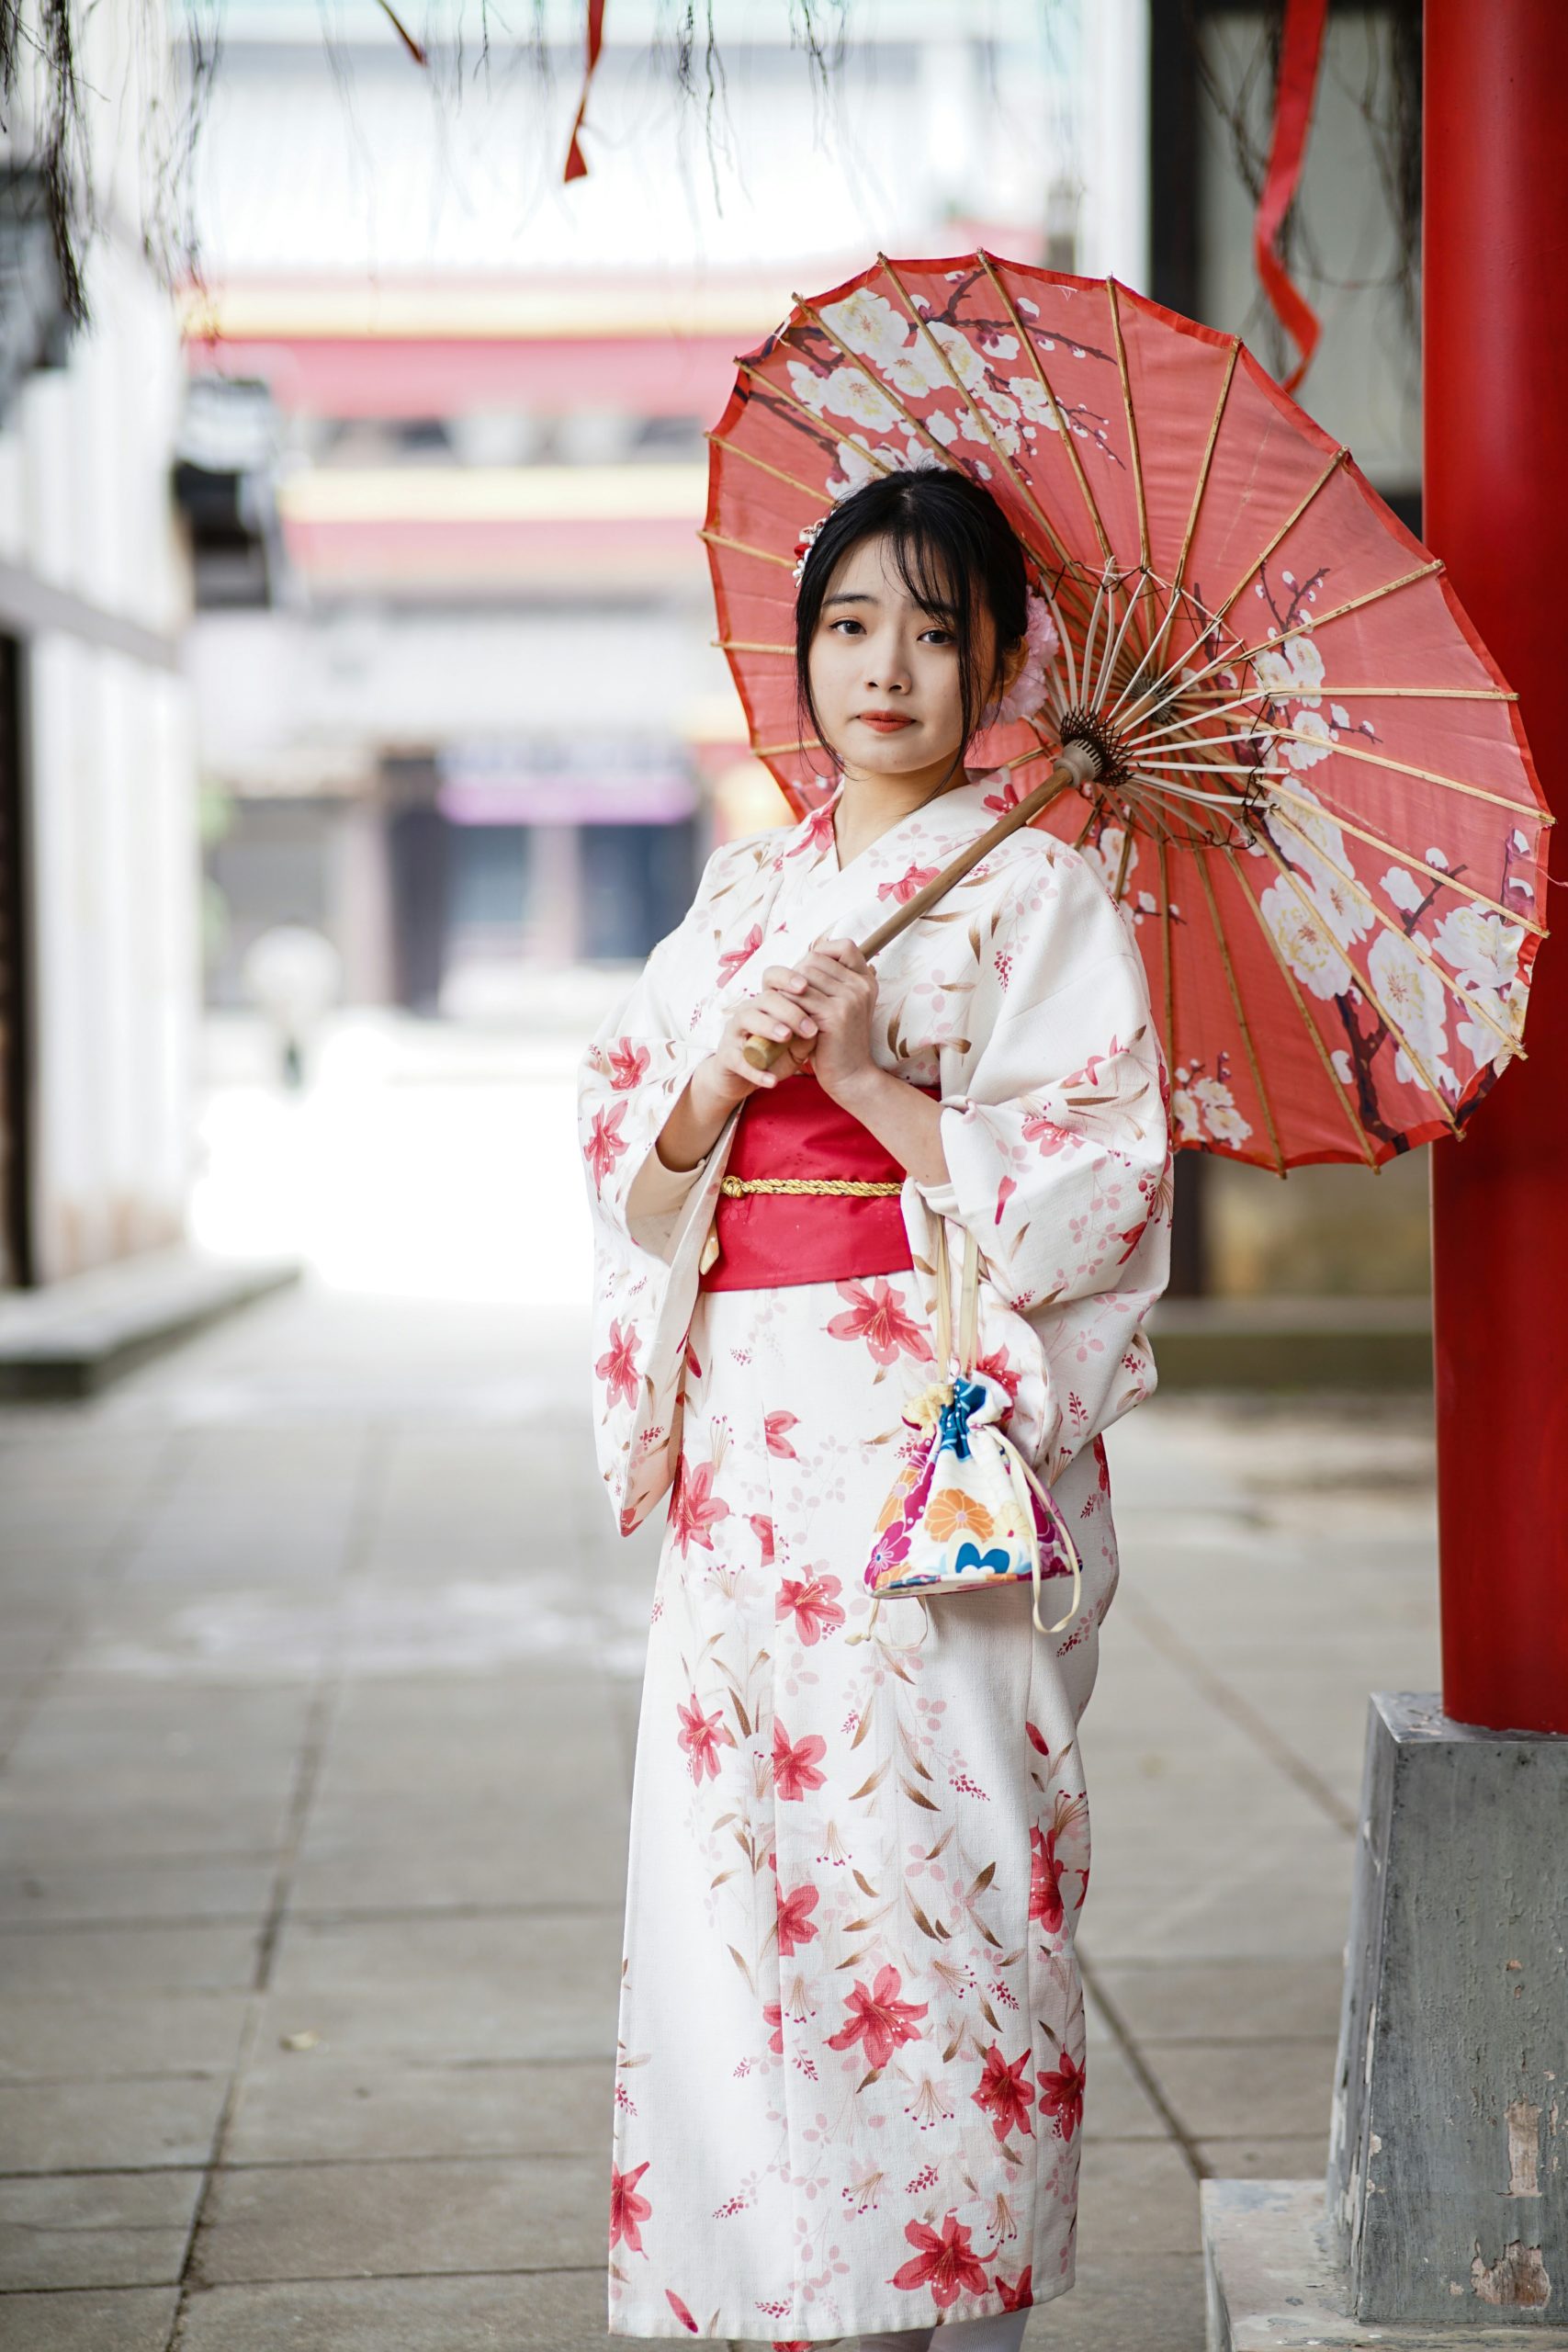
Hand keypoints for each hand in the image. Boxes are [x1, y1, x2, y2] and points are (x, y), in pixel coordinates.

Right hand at [693, 971, 819, 1117]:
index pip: (772, 979)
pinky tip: (772, 1080)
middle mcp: (748, 1012)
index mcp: (765, 1004)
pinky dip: (755, 1072)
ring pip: (747, 1019)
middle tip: (810, 1028)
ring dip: (768, 1027)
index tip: (806, 986)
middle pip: (766, 999)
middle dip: (789, 1011)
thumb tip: (822, 1024)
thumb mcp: (796, 1045)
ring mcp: (734, 1033)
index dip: (787, 978)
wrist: (743, 1079)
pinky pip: (738, 1061)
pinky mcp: (726, 1056)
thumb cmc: (773, 1055)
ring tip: (786, 1037)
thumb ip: (808, 1035)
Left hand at [787, 937, 877, 1103]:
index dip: (822, 953)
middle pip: (814, 960)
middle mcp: (861, 985)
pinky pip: (799, 998)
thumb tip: (802, 962)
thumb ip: (829, 984)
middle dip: (794, 977)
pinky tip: (785, 1021)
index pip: (843, 946)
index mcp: (866, 980)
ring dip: (786, 991)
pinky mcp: (836, 1014)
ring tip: (783, 1009)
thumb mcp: (840, 1007)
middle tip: (785, 998)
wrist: (851, 1077)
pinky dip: (786, 1007)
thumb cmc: (837, 1043)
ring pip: (802, 977)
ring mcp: (850, 998)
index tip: (808, 975)